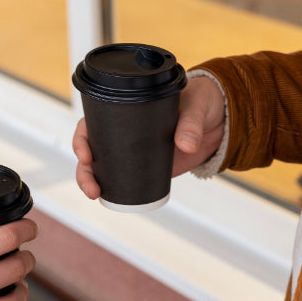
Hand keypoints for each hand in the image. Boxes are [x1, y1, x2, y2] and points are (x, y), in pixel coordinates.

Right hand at [73, 75, 225, 199]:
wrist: (219, 118)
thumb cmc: (202, 101)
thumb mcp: (196, 105)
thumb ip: (191, 123)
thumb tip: (186, 145)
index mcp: (127, 107)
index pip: (93, 121)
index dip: (82, 137)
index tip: (86, 154)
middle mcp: (125, 129)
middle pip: (92, 148)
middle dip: (84, 169)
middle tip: (91, 187)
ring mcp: (134, 149)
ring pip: (103, 166)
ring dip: (93, 181)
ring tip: (95, 195)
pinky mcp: (148, 165)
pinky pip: (124, 177)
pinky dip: (113, 189)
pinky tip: (107, 200)